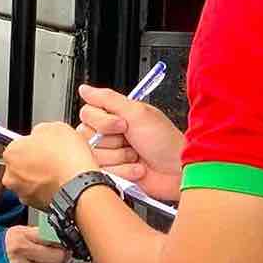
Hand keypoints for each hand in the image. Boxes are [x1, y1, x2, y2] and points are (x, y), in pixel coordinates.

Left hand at [1, 122, 99, 207]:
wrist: (81, 186)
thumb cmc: (67, 159)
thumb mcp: (55, 128)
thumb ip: (40, 131)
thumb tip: (40, 134)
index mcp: (11, 153)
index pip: (17, 145)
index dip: (33, 143)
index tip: (43, 145)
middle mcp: (12, 176)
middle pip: (21, 165)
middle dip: (34, 161)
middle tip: (52, 157)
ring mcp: (23, 193)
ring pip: (29, 181)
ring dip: (41, 176)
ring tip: (60, 170)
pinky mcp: (36, 206)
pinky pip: (40, 194)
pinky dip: (48, 189)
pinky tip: (61, 182)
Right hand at [4, 226, 67, 262]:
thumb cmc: (1, 250)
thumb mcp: (17, 234)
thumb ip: (37, 234)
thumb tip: (60, 240)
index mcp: (21, 236)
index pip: (52, 237)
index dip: (60, 243)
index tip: (61, 247)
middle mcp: (20, 252)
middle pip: (57, 258)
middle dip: (57, 260)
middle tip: (51, 260)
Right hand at [78, 84, 185, 201]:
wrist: (178, 170)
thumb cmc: (165, 141)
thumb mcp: (137, 113)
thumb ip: (107, 99)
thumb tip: (84, 89)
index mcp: (115, 116)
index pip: (87, 114)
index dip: (103, 121)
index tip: (122, 124)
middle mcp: (110, 134)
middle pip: (86, 136)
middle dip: (112, 141)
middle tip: (130, 140)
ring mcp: (111, 154)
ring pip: (94, 156)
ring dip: (120, 157)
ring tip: (136, 155)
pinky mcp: (113, 173)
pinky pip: (103, 172)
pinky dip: (123, 171)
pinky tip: (137, 168)